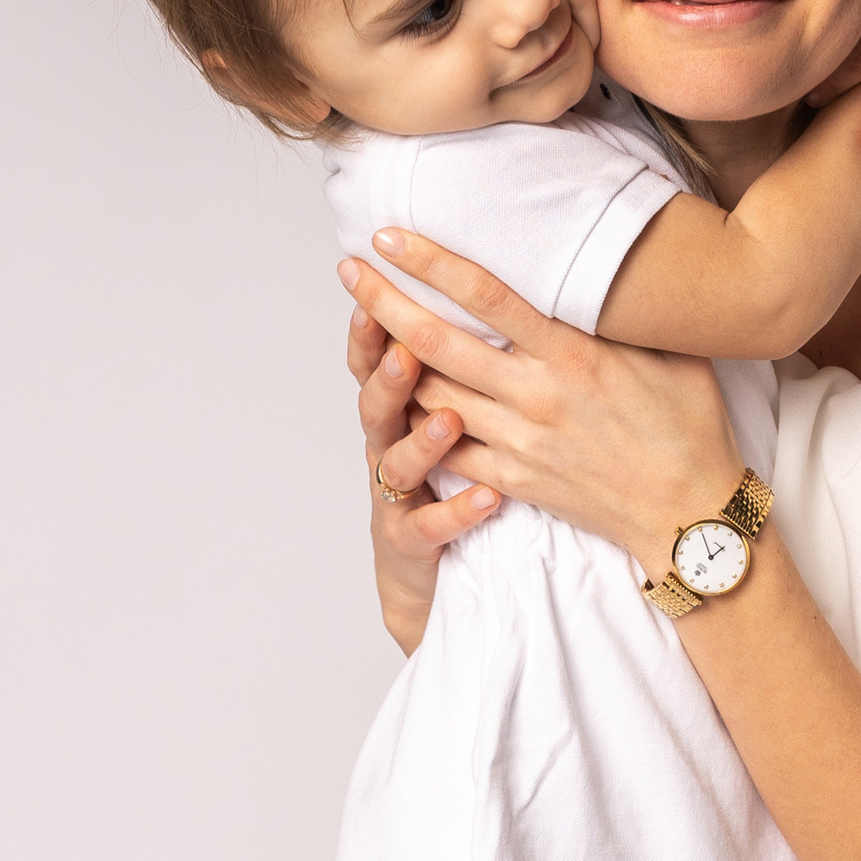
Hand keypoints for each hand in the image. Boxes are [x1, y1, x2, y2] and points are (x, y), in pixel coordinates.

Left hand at [338, 236, 742, 584]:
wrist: (689, 513)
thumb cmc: (689, 425)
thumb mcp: (670, 349)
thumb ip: (622, 310)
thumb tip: (606, 260)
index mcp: (572, 353)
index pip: (486, 295)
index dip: (432, 261)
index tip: (390, 235)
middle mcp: (536, 395)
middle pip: (437, 343)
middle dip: (385, 302)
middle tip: (349, 270)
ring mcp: (519, 442)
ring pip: (430, 398)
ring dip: (390, 363)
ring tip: (364, 329)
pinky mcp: (514, 480)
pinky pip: (448, 452)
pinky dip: (417, 427)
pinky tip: (395, 402)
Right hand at [347, 302, 498, 654]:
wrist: (429, 572)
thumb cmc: (449, 475)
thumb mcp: (448, 414)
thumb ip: (456, 364)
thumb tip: (488, 298)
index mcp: (399, 411)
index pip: (377, 361)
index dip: (372, 328)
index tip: (377, 287)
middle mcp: (388, 448)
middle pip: (378, 405)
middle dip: (387, 375)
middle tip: (403, 346)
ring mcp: (395, 497)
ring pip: (397, 465)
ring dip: (422, 441)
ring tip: (449, 420)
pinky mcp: (411, 543)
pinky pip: (431, 527)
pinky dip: (457, 512)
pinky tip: (487, 497)